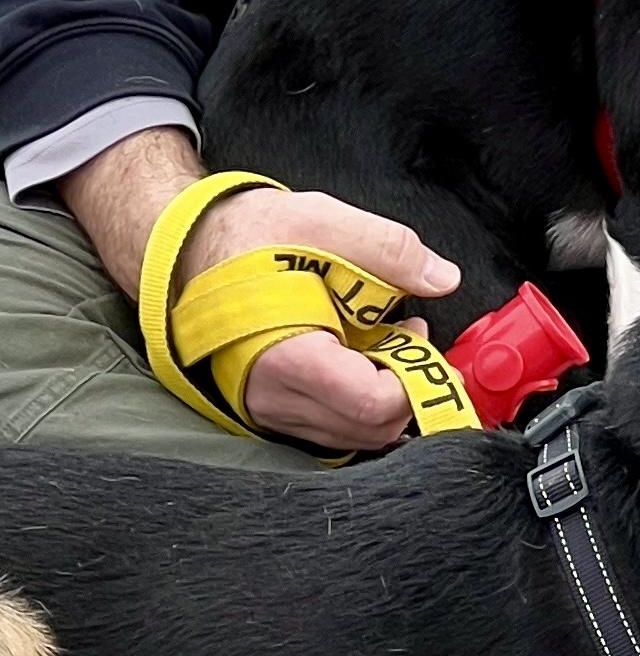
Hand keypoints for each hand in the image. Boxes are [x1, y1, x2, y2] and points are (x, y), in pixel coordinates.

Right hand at [183, 187, 459, 451]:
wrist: (182, 251)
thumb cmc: (243, 237)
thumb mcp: (320, 221)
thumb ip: (388, 249)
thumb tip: (442, 277)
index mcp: (289, 358)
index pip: (373, 403)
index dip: (413, 379)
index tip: (418, 338)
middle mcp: (277, 398)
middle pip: (372, 428)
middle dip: (406, 387)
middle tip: (408, 336)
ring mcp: (273, 411)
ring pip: (356, 434)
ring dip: (386, 395)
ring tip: (383, 341)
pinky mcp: (275, 413)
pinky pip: (334, 428)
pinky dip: (359, 402)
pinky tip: (358, 359)